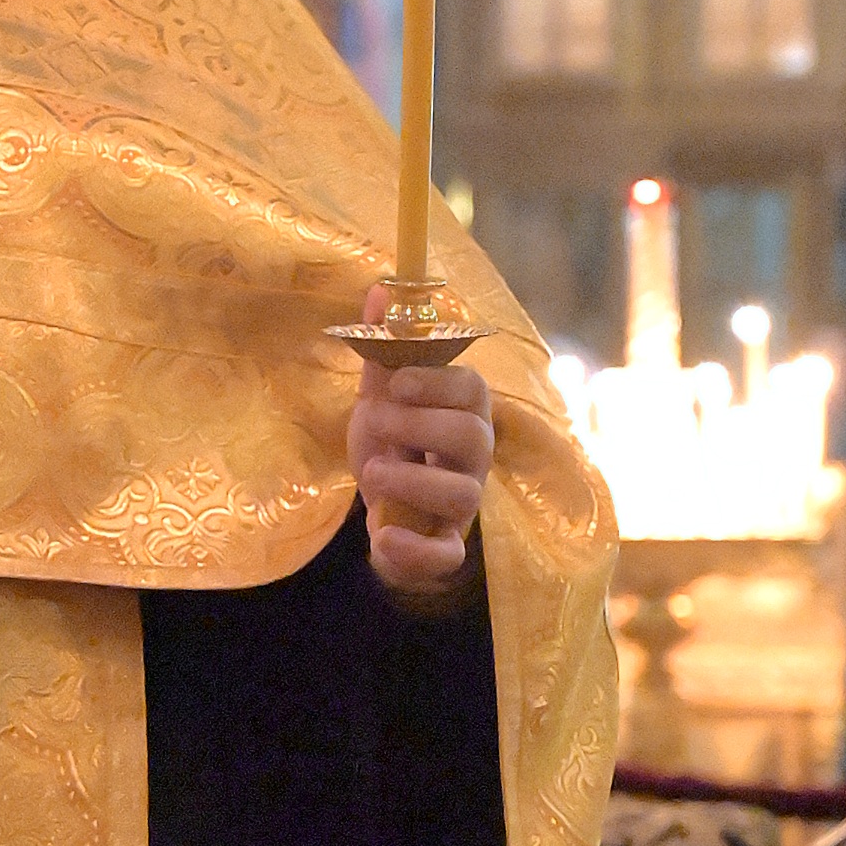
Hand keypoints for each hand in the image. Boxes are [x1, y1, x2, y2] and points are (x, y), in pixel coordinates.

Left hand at [347, 283, 493, 593]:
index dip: (437, 384)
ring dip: (414, 481)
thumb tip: (379, 290)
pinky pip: (447, 555)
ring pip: (465, 495)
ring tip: (372, 472)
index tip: (396, 382)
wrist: (385, 511)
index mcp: (462, 413)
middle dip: (421, 427)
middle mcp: (473, 458)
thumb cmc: (394, 446)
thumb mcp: (382, 397)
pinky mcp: (444, 546)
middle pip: (473, 437)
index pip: (473, 390)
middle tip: (375, 423)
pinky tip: (382, 533)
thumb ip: (383, 351)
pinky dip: (415, 550)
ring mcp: (462, 504)